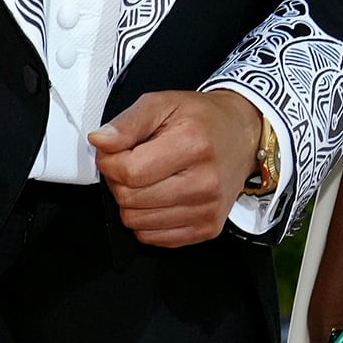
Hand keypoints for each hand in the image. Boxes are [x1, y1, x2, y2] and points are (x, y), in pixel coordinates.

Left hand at [90, 88, 263, 246]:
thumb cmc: (202, 119)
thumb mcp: (162, 104)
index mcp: (193, 145)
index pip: (128, 171)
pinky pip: (153, 238)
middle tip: (133, 163)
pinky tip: (160, 196)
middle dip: (119, 181)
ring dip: (132, 202)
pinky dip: (147, 219)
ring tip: (149, 179)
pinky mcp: (207, 228)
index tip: (114, 151)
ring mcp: (207, 209)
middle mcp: (204, 182)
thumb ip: (127, 123)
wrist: (242, 135)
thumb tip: (100, 142)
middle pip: (130, 199)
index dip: (109, 161)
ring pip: (137, 222)